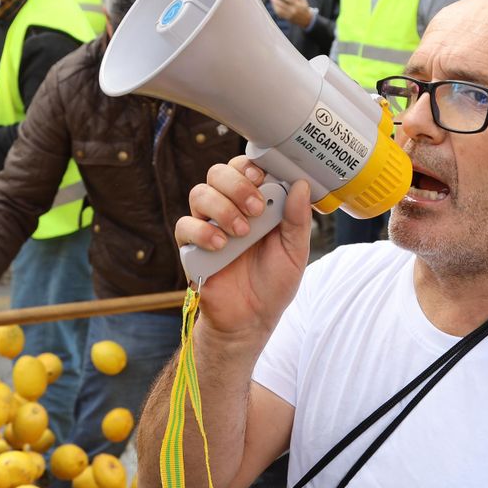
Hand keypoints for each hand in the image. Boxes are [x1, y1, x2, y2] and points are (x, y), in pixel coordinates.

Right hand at [177, 156, 311, 343]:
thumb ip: (298, 219)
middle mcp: (229, 209)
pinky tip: (220, 245)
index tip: (262, 178)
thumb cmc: (273, 283)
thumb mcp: (295, 252)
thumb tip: (302, 185)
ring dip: (222, 207)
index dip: (250, 166)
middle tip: (255, 209)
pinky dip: (202, 231)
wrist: (251, 320)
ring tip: (241, 233)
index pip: (245, 168)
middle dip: (237, 185)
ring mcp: (208, 225)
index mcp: (255, 204)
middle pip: (218, 173)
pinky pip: (185, 225)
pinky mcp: (192, 247)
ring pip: (200, 193)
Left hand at [269, 0, 311, 25]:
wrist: (307, 20)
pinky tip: (275, 6)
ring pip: (280, 11)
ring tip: (273, 1)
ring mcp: (290, 15)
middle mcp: (294, 10)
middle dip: (276, 1)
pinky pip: (280, 14)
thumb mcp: (303, 1)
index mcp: (298, 5)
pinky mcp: (288, 18)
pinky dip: (276, 10)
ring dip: (275, 6)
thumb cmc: (304, 8)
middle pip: (283, 5)